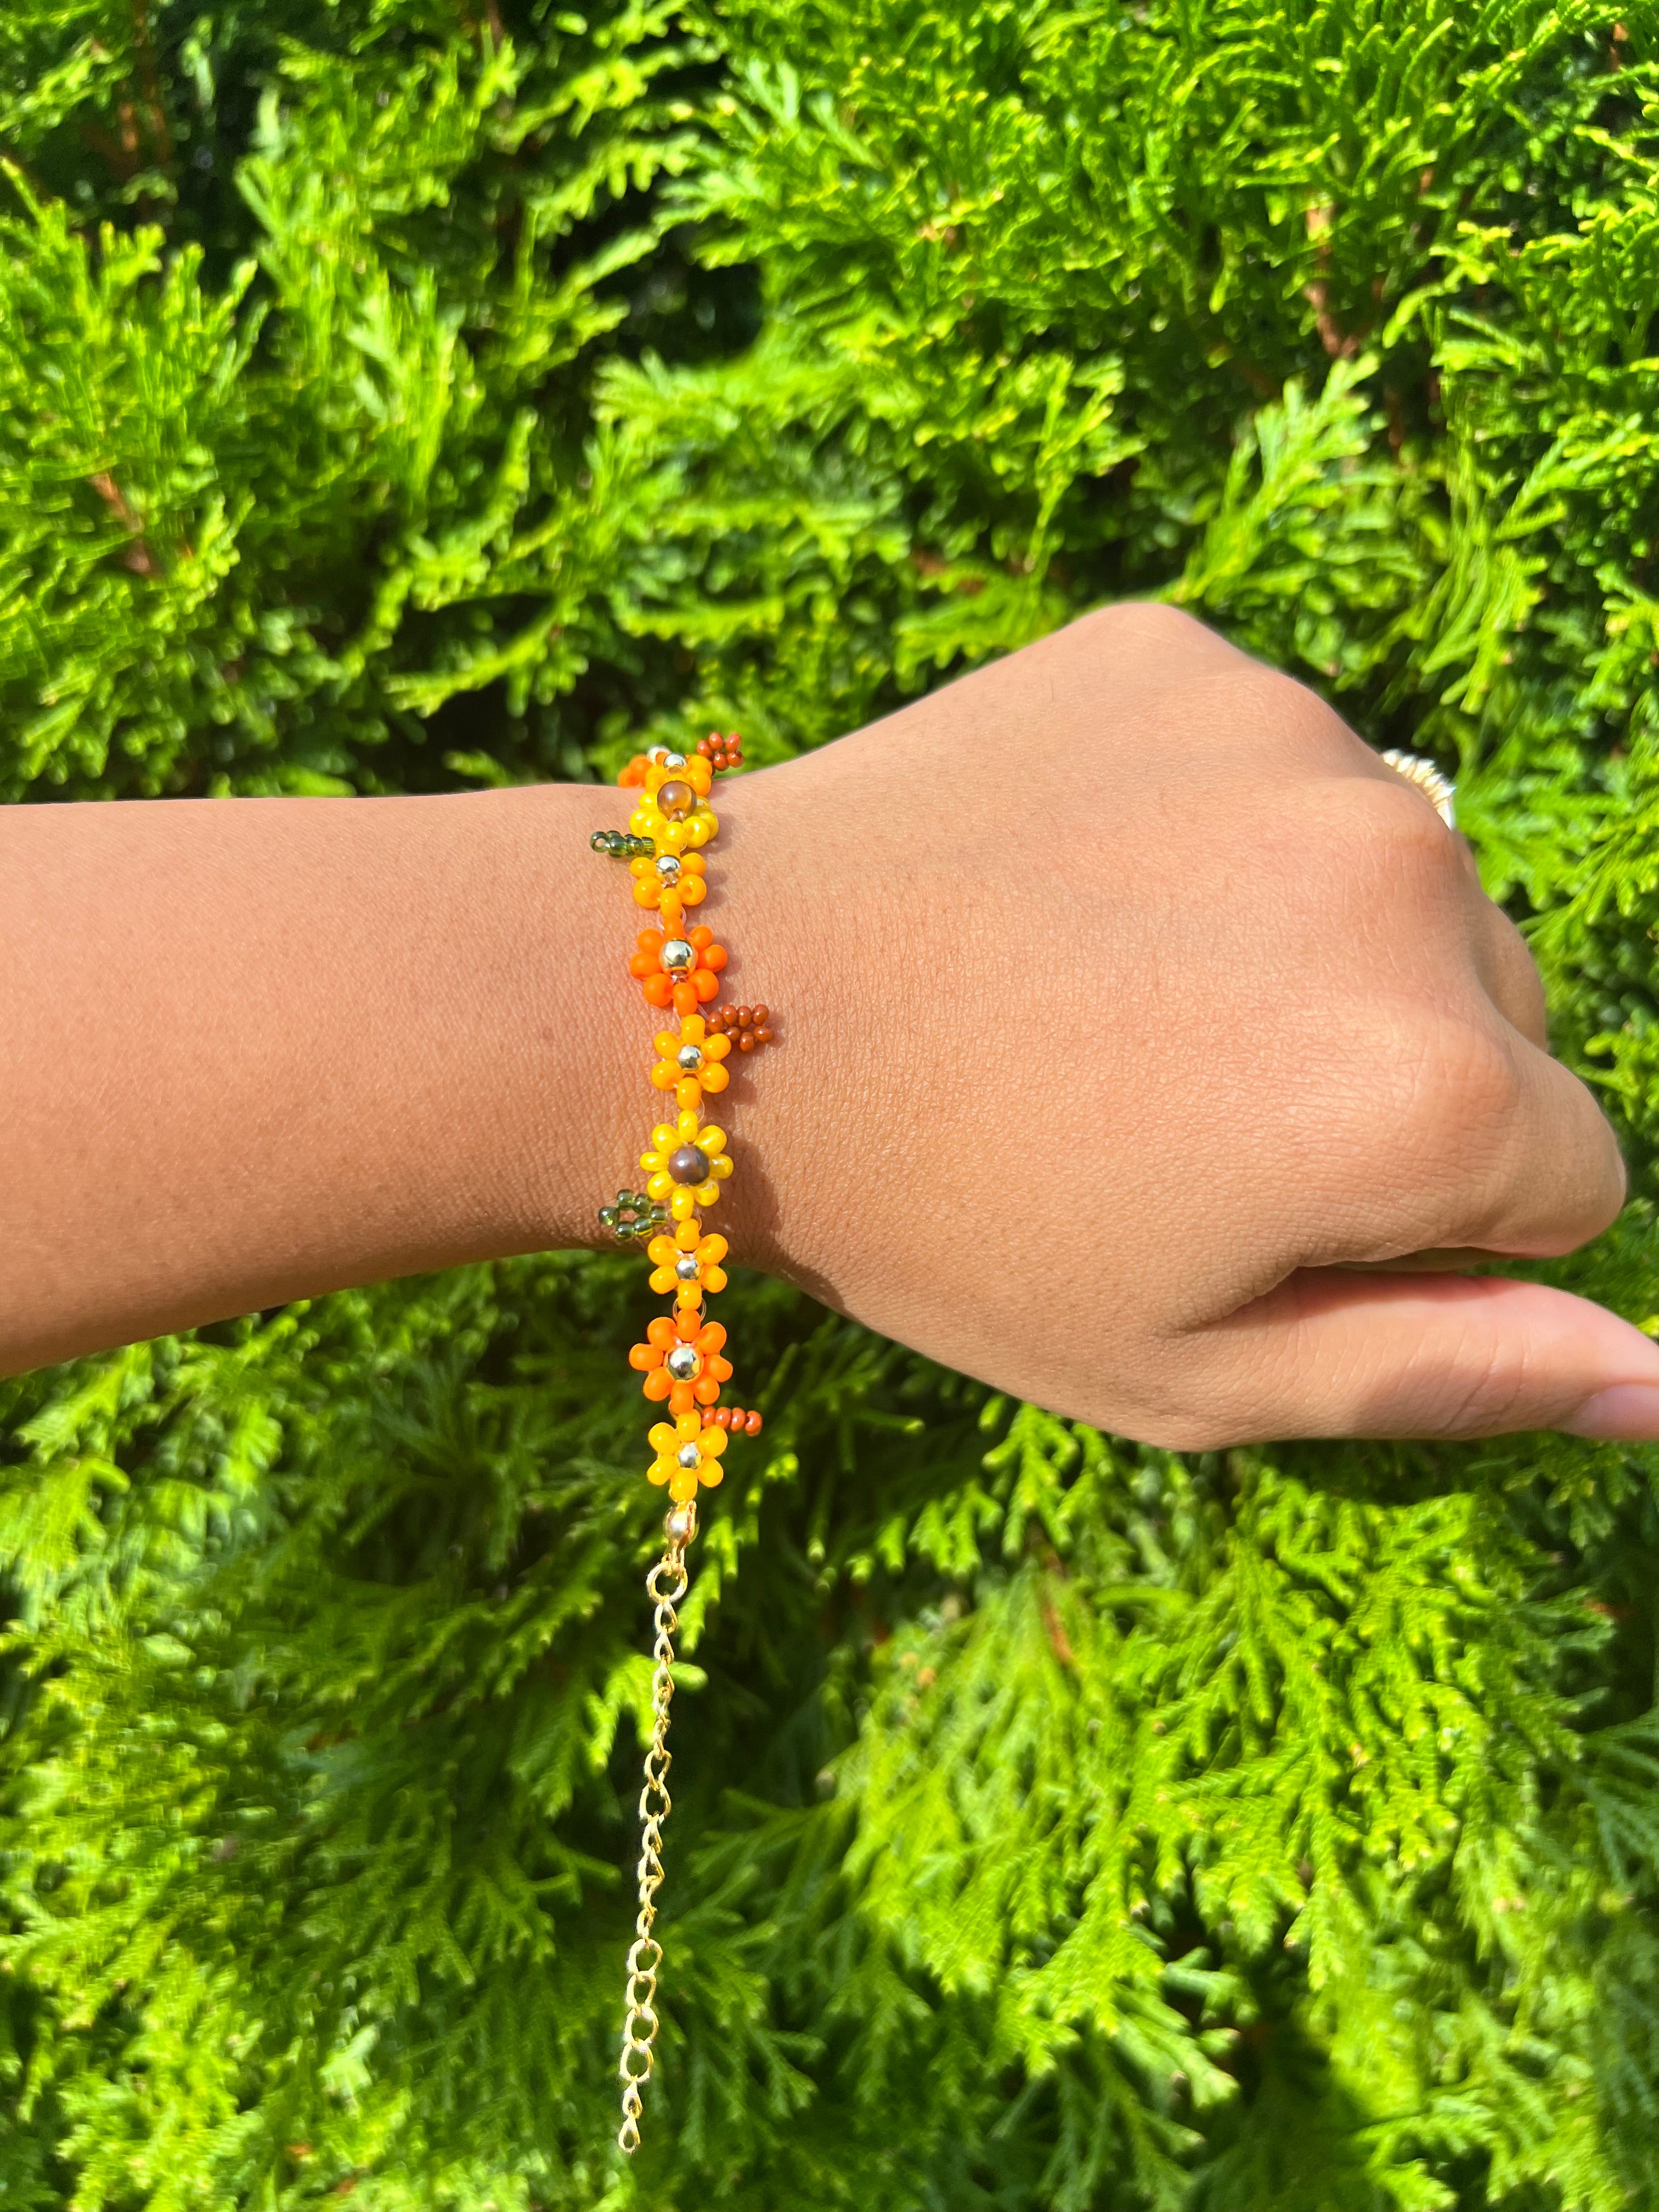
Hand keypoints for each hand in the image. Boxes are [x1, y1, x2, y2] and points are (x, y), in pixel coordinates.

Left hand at [709, 606, 1652, 1445]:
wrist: (716, 1018)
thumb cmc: (951, 1229)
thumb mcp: (1195, 1373)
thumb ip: (1456, 1374)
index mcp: (1433, 1090)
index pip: (1574, 1181)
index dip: (1426, 1227)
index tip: (1263, 1211)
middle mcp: (1409, 884)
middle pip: (1512, 1017)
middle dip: (1394, 1079)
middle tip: (1179, 1110)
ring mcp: (1299, 742)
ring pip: (1409, 885)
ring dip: (1317, 947)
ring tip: (1123, 997)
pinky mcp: (1193, 660)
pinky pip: (1287, 769)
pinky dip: (1218, 831)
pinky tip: (1081, 888)